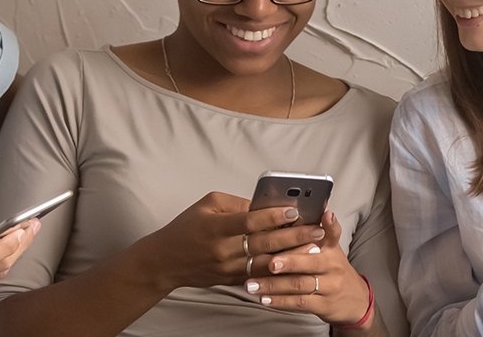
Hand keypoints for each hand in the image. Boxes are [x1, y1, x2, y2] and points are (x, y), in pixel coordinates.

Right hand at [125, 191, 326, 292]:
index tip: (295, 211)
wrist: (165, 262)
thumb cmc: (186, 228)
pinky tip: (295, 263)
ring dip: (292, 256)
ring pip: (266, 263)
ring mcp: (228, 268)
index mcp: (216, 227)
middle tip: (316, 230)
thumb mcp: (206, 205)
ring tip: (313, 248)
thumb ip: (235, 203)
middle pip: (264, 244)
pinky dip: (278, 269)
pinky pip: (259, 275)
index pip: (250, 221)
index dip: (274, 216)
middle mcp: (223, 250)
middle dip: (293, 236)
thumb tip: (263, 205)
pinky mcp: (231, 280)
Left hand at [247, 210, 373, 327]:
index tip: (325, 214)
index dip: (329, 224)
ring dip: (274, 285)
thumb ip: (316, 232)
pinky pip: (299, 303)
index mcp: (332, 248)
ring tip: (252, 284)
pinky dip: (280, 301)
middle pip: (311, 262)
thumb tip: (306, 208)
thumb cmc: (333, 270)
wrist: (354, 300)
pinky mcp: (322, 304)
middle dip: (289, 262)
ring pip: (299, 284)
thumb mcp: (330, 249)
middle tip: (270, 262)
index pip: (332, 233)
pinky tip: (264, 299)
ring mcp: (328, 286)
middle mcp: (332, 265)